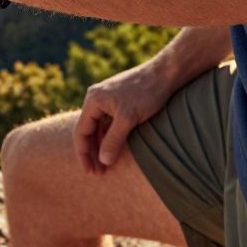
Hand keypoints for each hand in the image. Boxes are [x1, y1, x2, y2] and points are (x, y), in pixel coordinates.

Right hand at [74, 58, 173, 174]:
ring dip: (101, 146)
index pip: (81, 132)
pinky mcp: (118, 100)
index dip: (84, 154)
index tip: (91, 172)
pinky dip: (109, 137)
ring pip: (98, 127)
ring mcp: (107, 99)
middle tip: (99, 173)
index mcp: (93, 100)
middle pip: (88, 130)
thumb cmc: (146, 92)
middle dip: (92, 153)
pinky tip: (115, 148)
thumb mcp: (128, 119)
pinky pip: (108, 122)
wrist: (166, 73)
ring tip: (107, 164)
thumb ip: (113, 140)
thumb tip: (103, 161)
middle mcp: (96, 98)